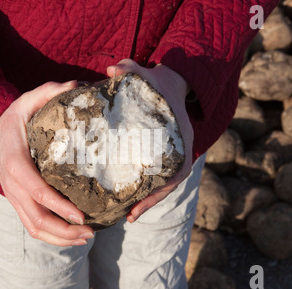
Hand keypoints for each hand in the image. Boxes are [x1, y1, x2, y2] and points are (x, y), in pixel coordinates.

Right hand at [0, 81, 93, 245]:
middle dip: (63, 230)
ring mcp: (13, 196)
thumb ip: (49, 92)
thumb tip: (77, 86)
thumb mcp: (27, 100)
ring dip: (59, 238)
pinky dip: (51, 236)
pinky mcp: (18, 202)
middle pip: (36, 217)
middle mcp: (12, 185)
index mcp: (15, 162)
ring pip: (33, 227)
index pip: (36, 190)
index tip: (81, 215)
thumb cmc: (13, 118)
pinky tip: (72, 236)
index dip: (58, 206)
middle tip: (90, 231)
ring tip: (86, 238)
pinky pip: (32, 225)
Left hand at [106, 59, 193, 222]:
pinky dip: (143, 191)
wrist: (170, 83)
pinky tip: (125, 200)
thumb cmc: (158, 82)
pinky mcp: (160, 155)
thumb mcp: (145, 74)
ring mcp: (170, 156)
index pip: (174, 175)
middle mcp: (178, 152)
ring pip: (159, 185)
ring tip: (122, 214)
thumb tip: (110, 70)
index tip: (136, 209)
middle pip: (165, 186)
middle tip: (126, 216)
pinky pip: (154, 177)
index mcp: (180, 139)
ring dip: (144, 201)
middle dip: (147, 202)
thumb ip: (129, 69)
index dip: (156, 194)